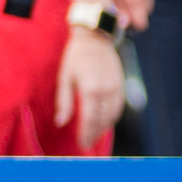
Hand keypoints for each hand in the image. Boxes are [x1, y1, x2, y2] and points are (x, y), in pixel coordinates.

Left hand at [57, 26, 125, 150]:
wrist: (95, 38)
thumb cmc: (75, 57)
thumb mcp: (65, 78)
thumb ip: (64, 102)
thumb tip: (60, 123)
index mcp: (90, 89)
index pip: (90, 120)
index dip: (86, 134)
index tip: (81, 143)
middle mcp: (105, 90)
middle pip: (102, 120)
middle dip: (94, 134)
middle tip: (87, 143)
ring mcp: (116, 88)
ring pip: (112, 116)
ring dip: (104, 128)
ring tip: (94, 134)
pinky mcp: (121, 84)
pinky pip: (118, 107)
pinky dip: (112, 117)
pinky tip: (104, 121)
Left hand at [110, 0, 155, 31]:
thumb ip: (116, 11)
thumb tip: (121, 26)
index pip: (140, 24)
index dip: (129, 27)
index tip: (118, 21)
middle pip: (143, 18)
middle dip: (131, 17)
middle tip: (117, 10)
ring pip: (145, 9)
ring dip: (134, 9)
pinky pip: (145, 1)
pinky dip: (137, 1)